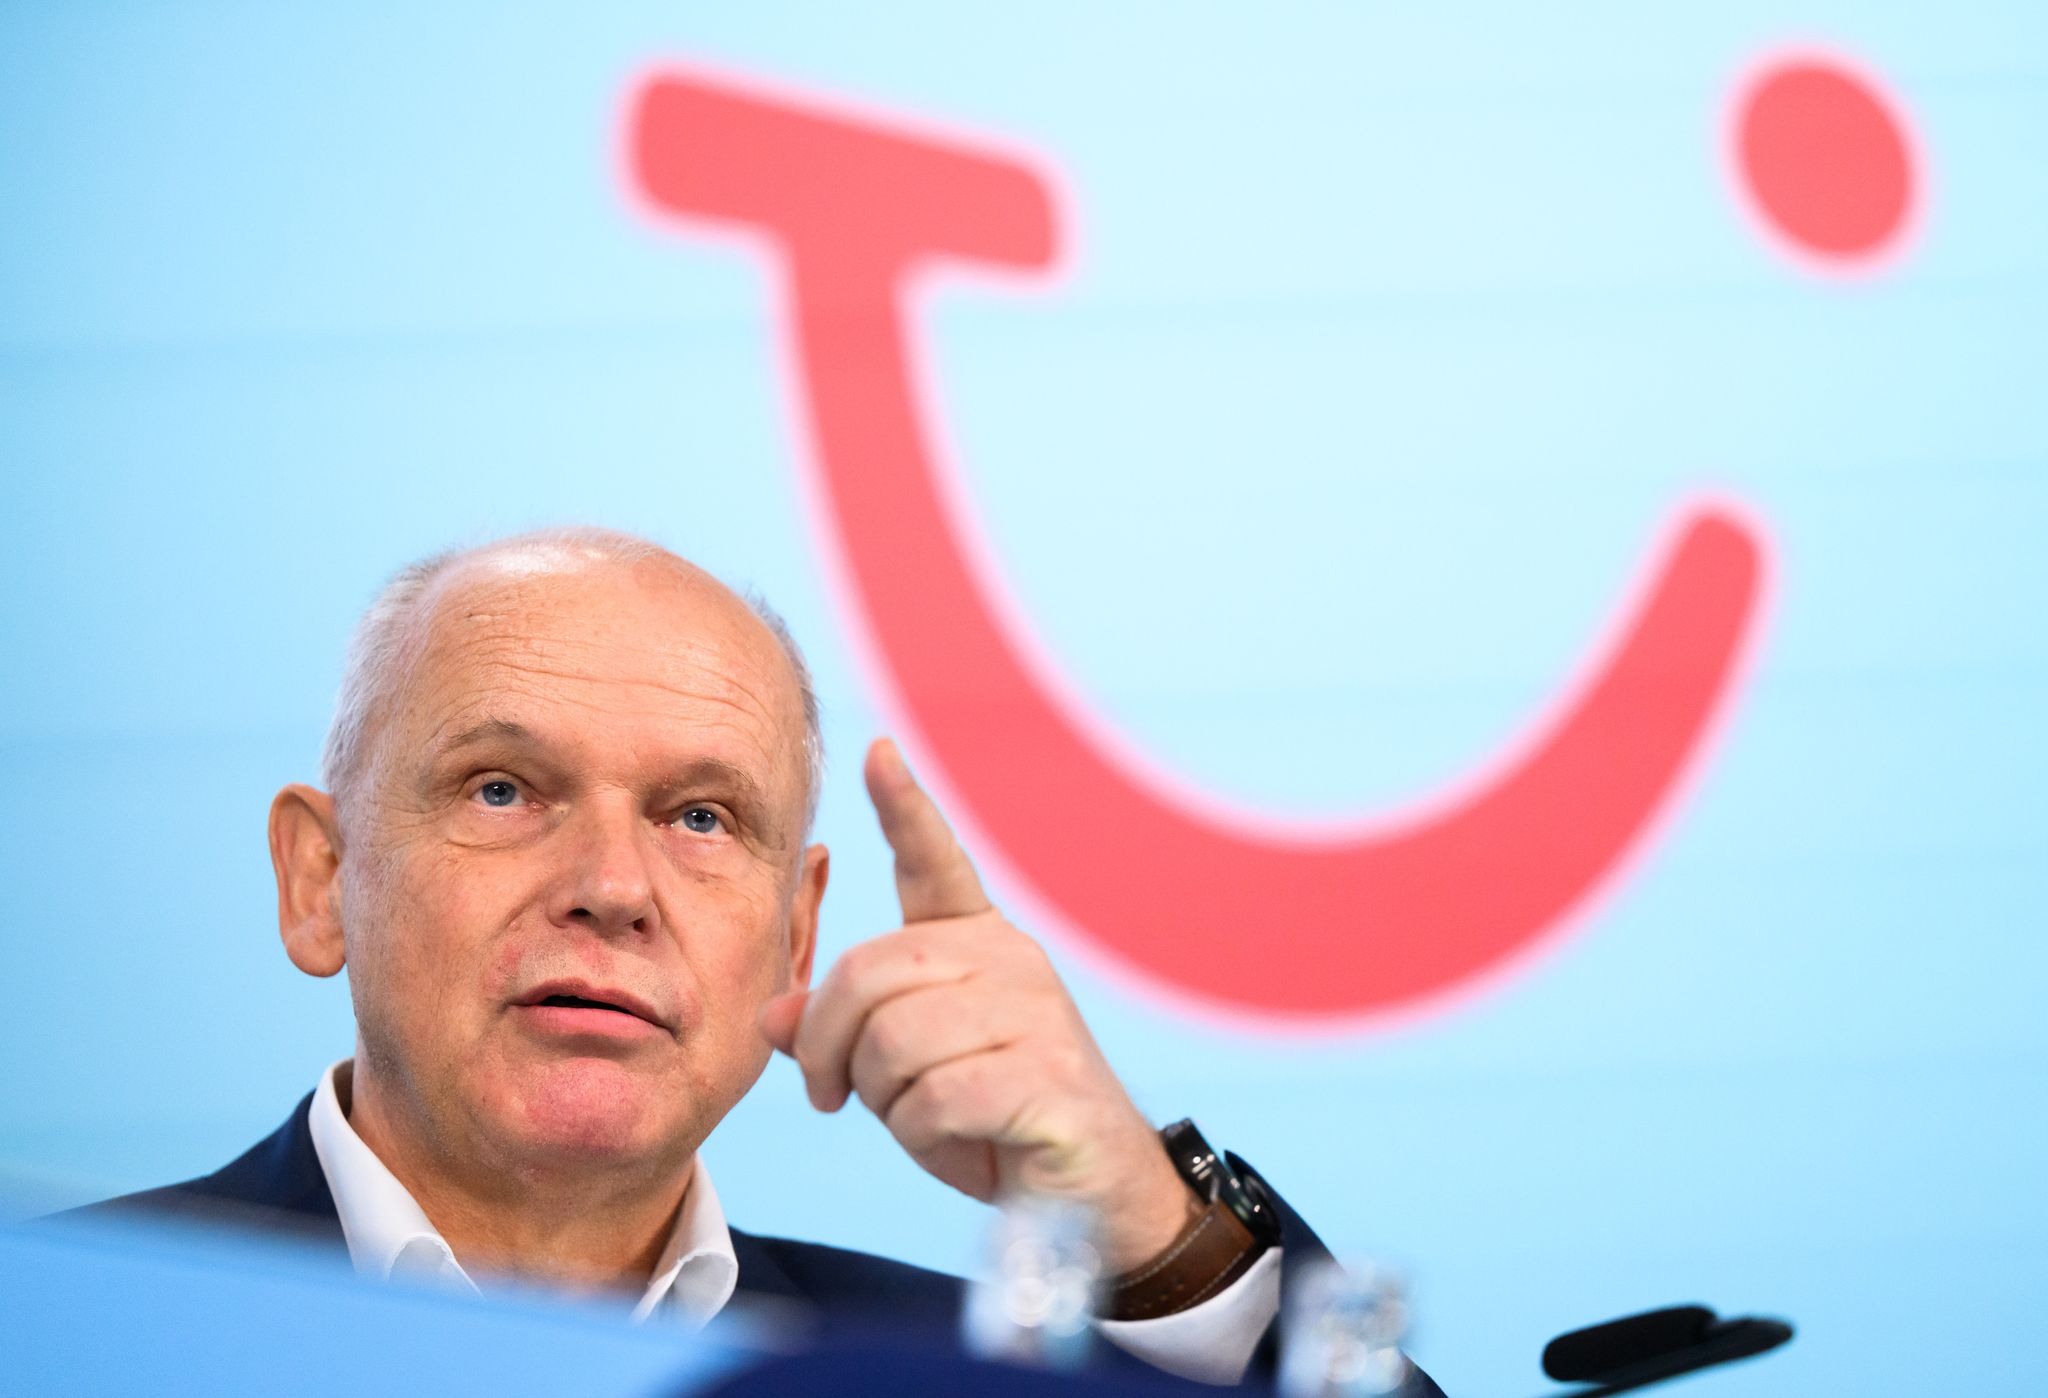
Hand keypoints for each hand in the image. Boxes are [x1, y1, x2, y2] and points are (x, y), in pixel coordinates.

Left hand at [760, 737, 1194, 1273]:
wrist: (1090, 1195)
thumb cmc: (990, 1122)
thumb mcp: (900, 1074)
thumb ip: (842, 1034)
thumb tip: (775, 1016)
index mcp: (978, 943)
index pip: (936, 862)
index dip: (906, 807)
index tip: (880, 752)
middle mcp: (1012, 958)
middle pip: (868, 972)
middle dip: (829, 1045)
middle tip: (831, 1097)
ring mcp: (1038, 1013)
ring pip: (894, 1041)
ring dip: (885, 1102)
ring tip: (924, 1122)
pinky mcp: (1050, 1075)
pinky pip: (934, 1098)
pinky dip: (926, 1138)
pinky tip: (965, 1145)